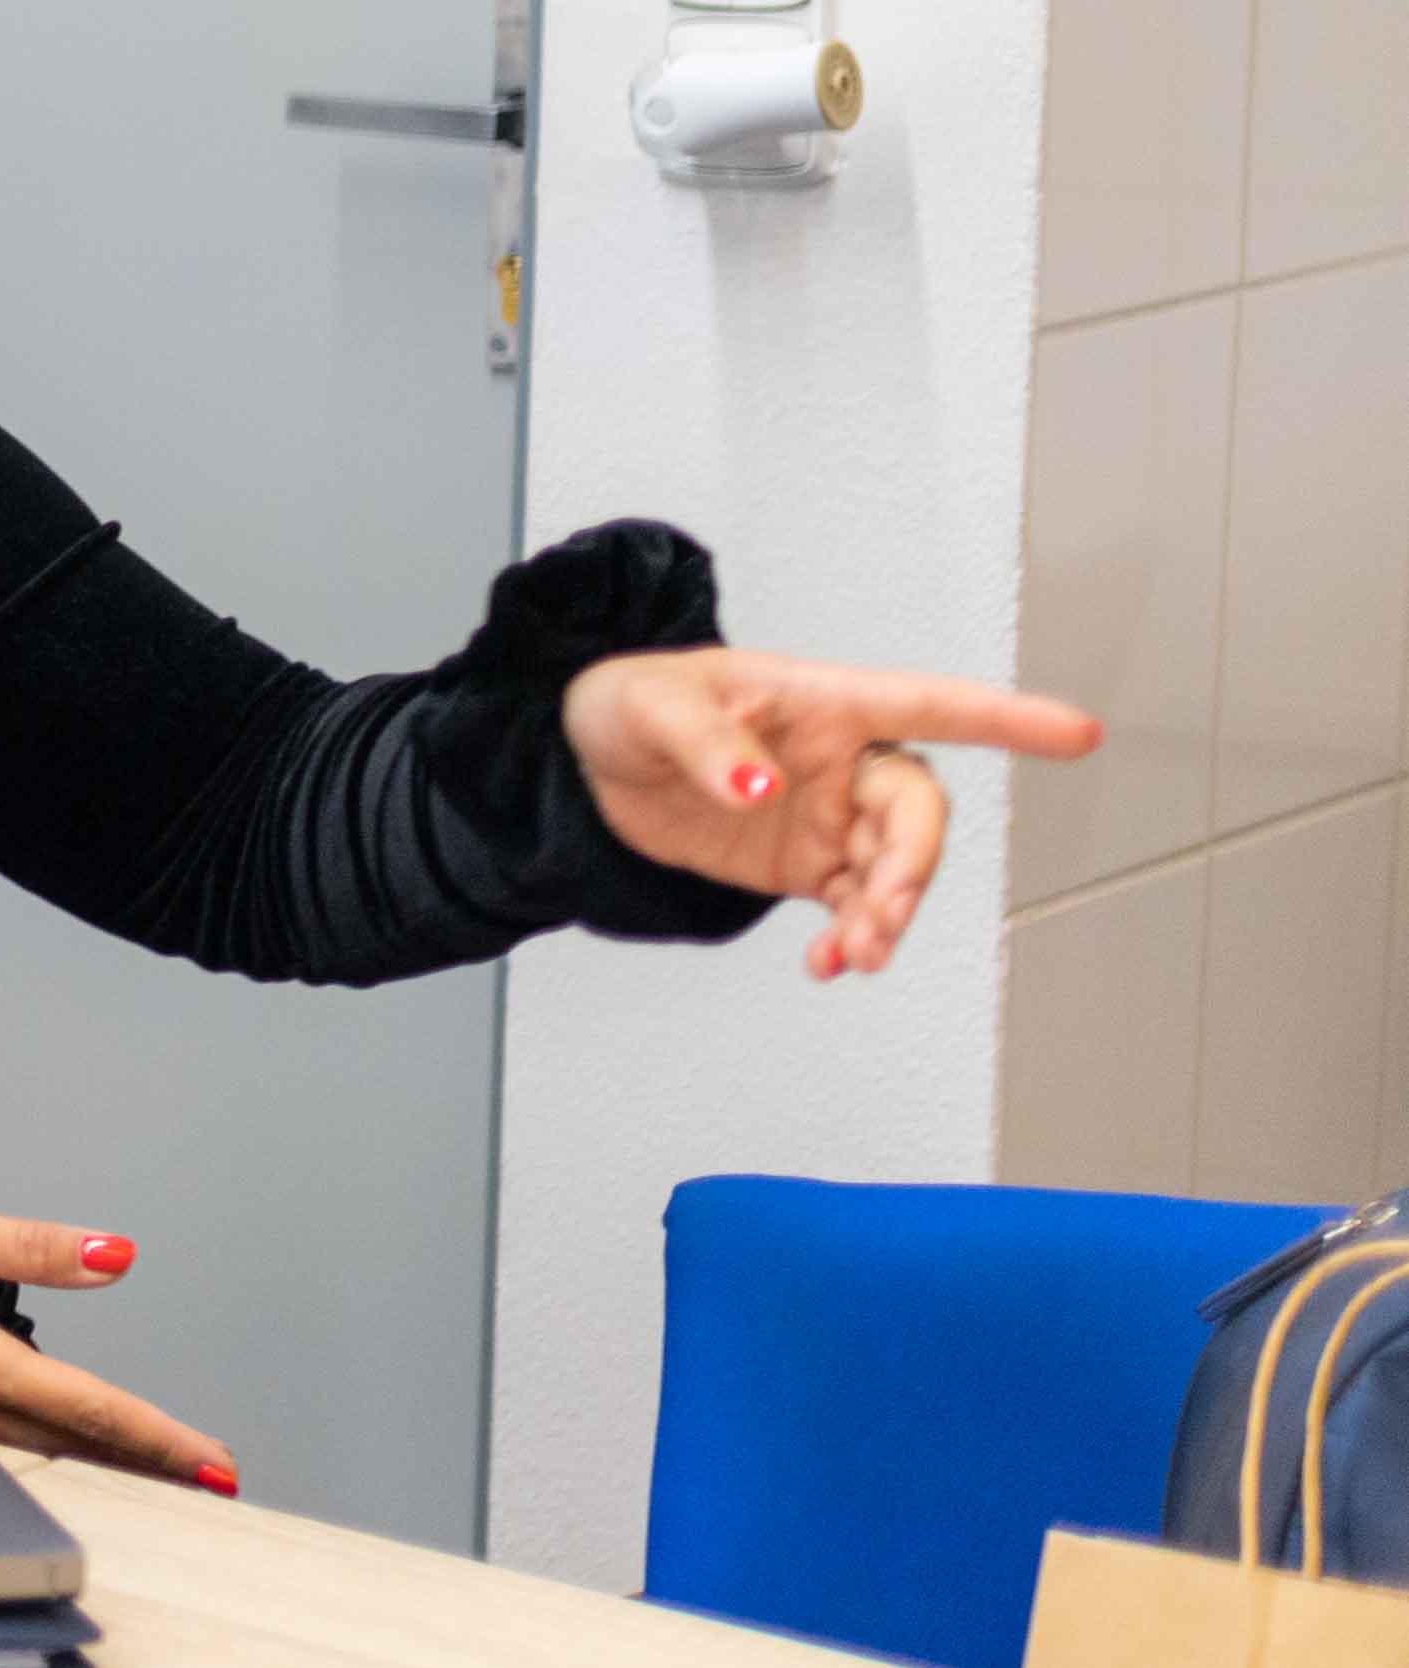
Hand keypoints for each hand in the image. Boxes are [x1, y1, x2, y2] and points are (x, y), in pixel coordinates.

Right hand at [0, 1194, 233, 1494]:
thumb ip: (29, 1247)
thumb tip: (114, 1257)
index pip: (89, 1407)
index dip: (161, 1438)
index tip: (216, 1463)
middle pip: (77, 1444)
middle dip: (152, 1461)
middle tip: (217, 1480)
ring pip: (42, 1450)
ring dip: (108, 1457)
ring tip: (165, 1462)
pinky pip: (3, 1445)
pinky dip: (55, 1448)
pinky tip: (73, 1444)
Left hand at [562, 651, 1100, 980]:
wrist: (587, 761)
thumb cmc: (630, 704)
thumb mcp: (652, 709)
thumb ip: (707, 746)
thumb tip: (758, 787)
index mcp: (828, 703)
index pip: (935, 706)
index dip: (1008, 719)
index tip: (1080, 735)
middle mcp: (846, 761)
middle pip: (916, 811)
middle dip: (913, 863)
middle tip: (882, 912)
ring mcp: (829, 817)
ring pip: (892, 868)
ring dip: (886, 914)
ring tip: (855, 954)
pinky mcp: (803, 867)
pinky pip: (850, 907)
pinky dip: (849, 938)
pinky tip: (828, 964)